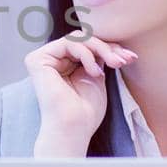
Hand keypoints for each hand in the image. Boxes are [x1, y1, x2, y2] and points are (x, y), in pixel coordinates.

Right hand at [24, 34, 136, 155]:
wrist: (74, 128)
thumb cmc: (86, 111)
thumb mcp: (96, 76)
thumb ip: (97, 56)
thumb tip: (110, 40)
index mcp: (63, 65)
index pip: (87, 45)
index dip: (109, 48)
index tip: (130, 57)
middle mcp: (50, 60)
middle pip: (82, 39)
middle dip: (107, 47)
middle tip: (124, 60)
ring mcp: (42, 59)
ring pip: (77, 38)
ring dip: (101, 49)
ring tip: (114, 64)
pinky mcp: (37, 60)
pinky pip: (68, 43)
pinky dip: (87, 54)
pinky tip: (94, 71)